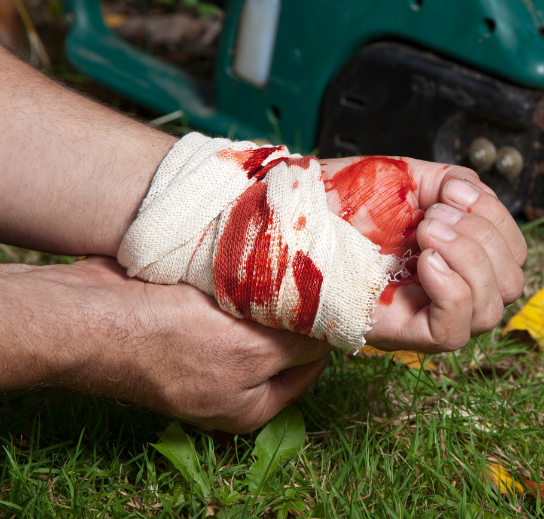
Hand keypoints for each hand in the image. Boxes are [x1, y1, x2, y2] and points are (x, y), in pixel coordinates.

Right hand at [0, 256, 330, 432]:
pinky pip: (229, 294)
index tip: (337, 295)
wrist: (90, 315)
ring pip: (259, 312)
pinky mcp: (187, 317)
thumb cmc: (166, 341)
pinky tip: (244, 254)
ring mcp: (208, 350)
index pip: (311, 365)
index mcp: (252, 405)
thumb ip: (298, 348)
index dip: (325, 331)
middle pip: (285, 338)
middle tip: (309, 269)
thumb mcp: (249, 354)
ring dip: (269, 286)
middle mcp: (233, 383)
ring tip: (276, 259)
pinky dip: (238, 276)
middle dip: (296, 306)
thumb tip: (333, 336)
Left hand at [319, 157, 526, 352]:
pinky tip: (426, 261)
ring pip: (491, 310)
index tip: (454, 194)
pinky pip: (454, 331)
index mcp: (455, 254)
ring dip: (470, 259)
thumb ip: (452, 182)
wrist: (289, 219)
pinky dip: (453, 290)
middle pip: (512, 284)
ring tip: (426, 233)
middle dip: (484, 238)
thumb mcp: (406, 179)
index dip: (498, 220)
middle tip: (435, 217)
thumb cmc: (338, 203)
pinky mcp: (401, 333)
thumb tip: (473, 197)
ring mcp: (425, 313)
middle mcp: (446, 288)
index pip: (513, 255)